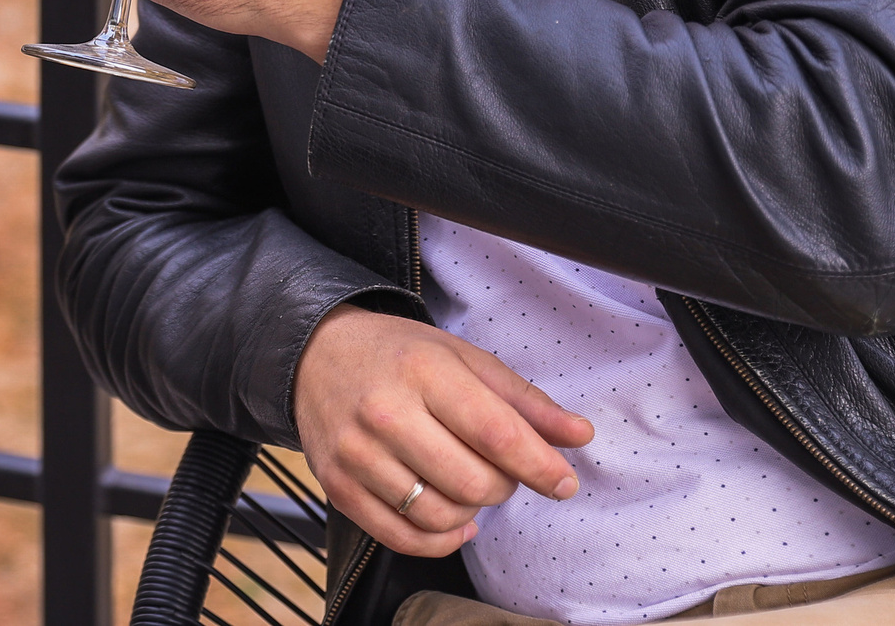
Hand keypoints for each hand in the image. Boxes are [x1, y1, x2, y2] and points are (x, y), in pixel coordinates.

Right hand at [294, 304, 592, 556]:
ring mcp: (356, 453)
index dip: (539, 466)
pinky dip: (441, 540)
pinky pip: (403, 538)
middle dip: (503, 486)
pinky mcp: (337, 487)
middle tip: (500, 470)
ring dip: (472, 512)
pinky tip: (454, 521)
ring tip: (469, 485)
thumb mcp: (462, 358)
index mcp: (424, 370)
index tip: (563, 482)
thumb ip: (523, 401)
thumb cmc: (398, 354)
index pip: (497, 433)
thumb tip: (580, 436)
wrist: (314, 355)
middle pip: (473, 482)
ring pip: (440, 515)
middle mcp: (385, 412)